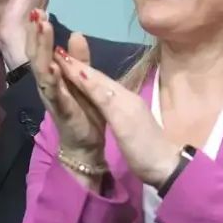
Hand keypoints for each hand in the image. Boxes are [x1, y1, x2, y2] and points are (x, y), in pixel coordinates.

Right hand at [26, 12, 104, 159]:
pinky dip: (51, 77)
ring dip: (41, 47)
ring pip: (41, 67)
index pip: (41, 48)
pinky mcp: (60, 109)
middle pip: (36, 54)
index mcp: (51, 74)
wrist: (86, 145)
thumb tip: (77, 33)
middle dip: (35, 33)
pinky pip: (53, 91)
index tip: (37, 8)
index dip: (38, 30)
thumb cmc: (83, 111)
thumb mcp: (83, 79)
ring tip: (41, 27)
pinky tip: (51, 64)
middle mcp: (45, 82)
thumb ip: (79, 59)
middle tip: (35, 13)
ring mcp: (51, 95)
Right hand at [55, 55, 182, 187]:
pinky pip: (101, 95)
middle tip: (55, 54)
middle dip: (76, 66)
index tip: (56, 53)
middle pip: (96, 77)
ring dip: (81, 75)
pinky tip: (83, 89)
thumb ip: (104, 98)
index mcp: (121, 96)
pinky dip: (88, 88)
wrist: (166, 168)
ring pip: (98, 85)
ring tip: (64, 66)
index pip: (94, 76)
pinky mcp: (123, 115)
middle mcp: (123, 95)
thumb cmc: (142, 148)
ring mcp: (125, 105)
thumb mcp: (123, 122)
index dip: (75, 66)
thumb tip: (83, 73)